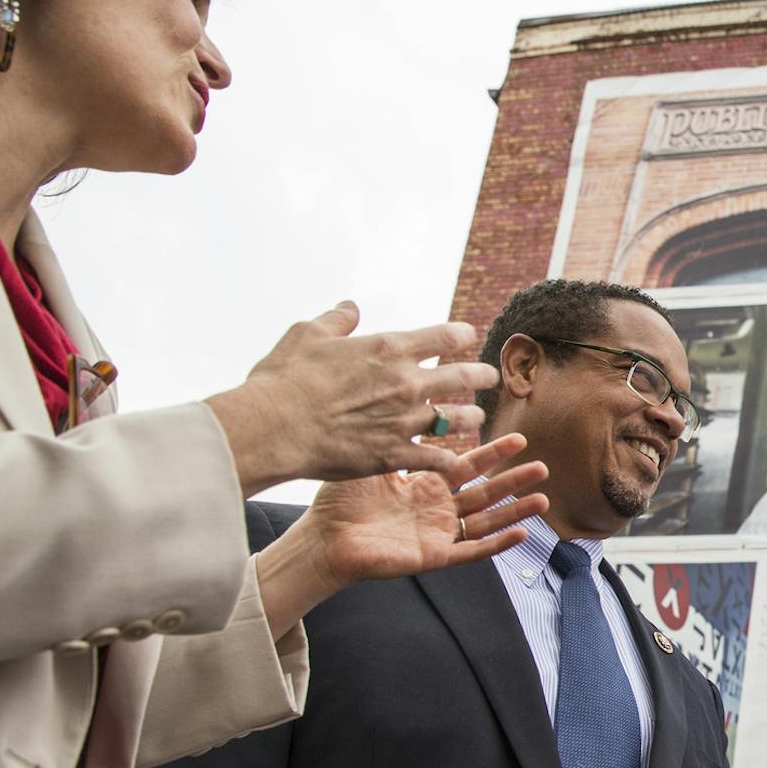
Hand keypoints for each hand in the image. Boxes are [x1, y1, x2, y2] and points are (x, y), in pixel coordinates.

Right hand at [206, 301, 502, 491]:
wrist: (274, 427)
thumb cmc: (285, 379)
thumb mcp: (307, 334)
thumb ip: (336, 320)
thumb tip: (349, 307)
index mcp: (390, 348)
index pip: (445, 336)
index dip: (462, 335)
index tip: (467, 337)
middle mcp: (407, 383)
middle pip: (463, 377)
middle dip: (482, 376)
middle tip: (491, 377)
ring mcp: (405, 421)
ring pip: (457, 419)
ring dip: (470, 417)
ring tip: (476, 417)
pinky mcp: (395, 455)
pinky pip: (436, 459)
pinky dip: (449, 459)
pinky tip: (456, 460)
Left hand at [255, 433, 547, 638]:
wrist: (323, 538)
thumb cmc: (338, 501)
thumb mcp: (373, 461)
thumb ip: (400, 441)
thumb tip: (415, 405)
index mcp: (423, 486)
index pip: (466, 466)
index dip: (492, 453)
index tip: (518, 438)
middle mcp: (435, 509)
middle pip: (484, 492)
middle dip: (513, 479)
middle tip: (541, 465)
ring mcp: (437, 534)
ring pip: (486, 521)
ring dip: (515, 510)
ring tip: (543, 498)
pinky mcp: (433, 556)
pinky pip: (472, 551)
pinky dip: (497, 544)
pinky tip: (522, 533)